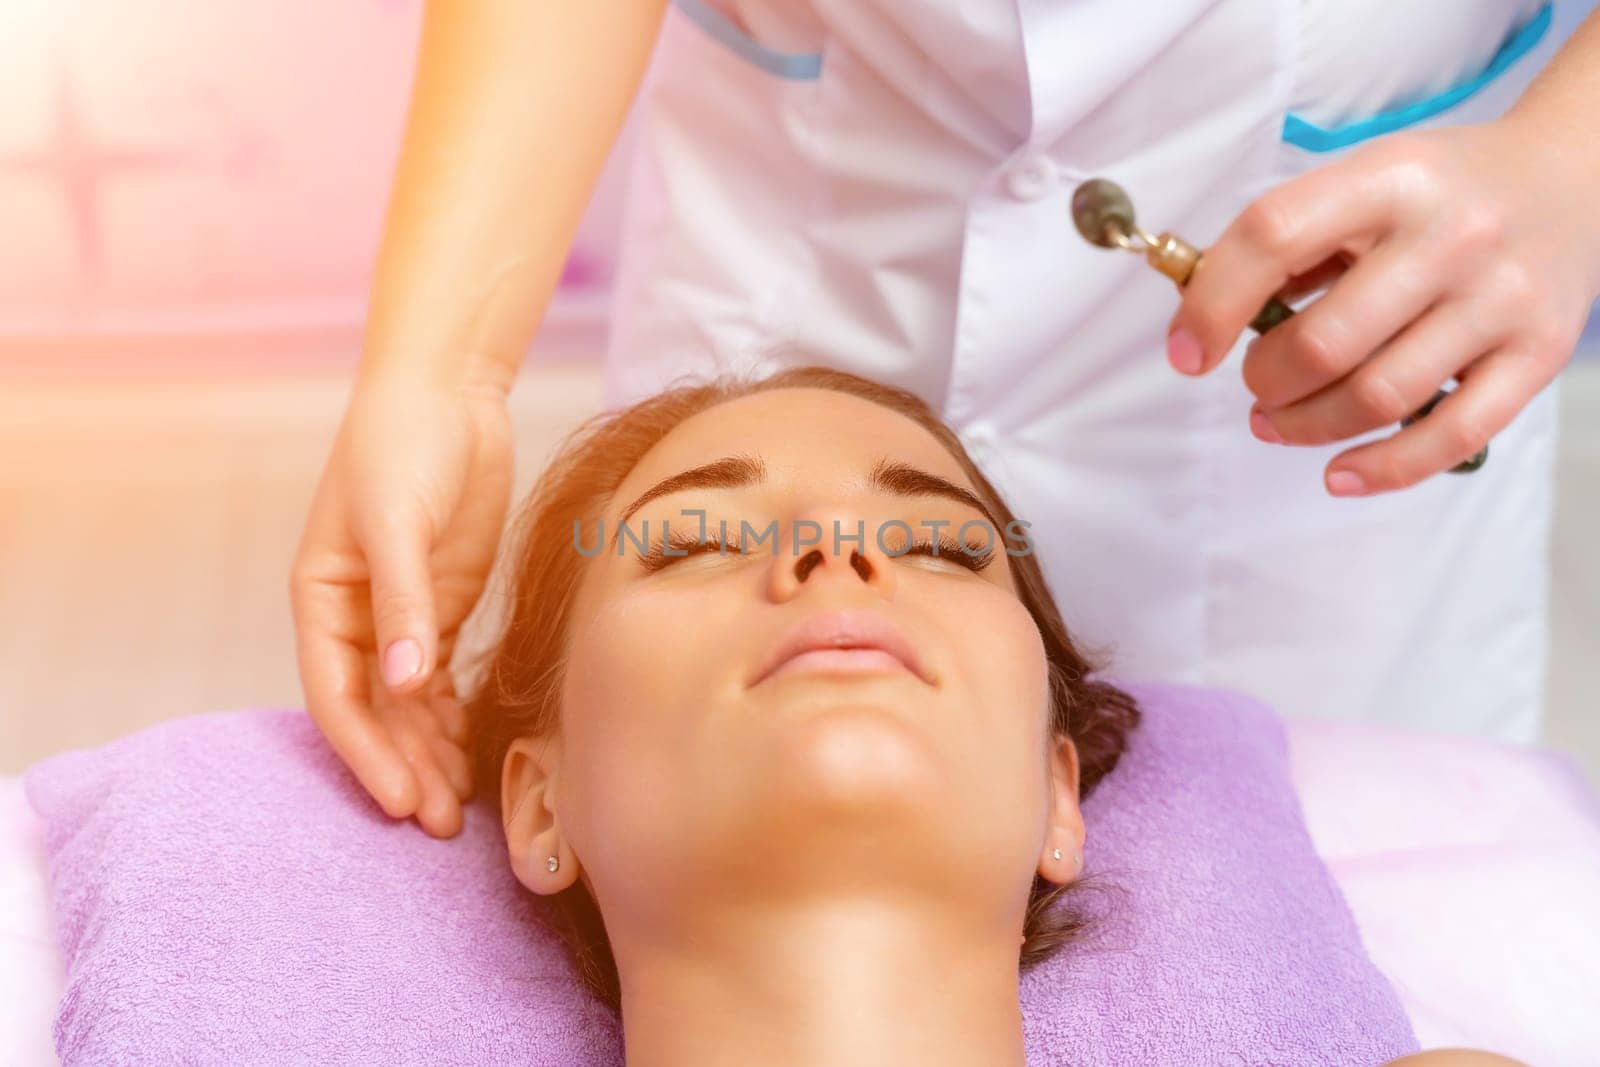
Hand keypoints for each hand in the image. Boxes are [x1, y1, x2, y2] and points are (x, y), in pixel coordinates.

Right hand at [289, 373, 513, 835]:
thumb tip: (406, 685)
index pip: (337, 696)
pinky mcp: (444, 602)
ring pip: (410, 704)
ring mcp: (402, 612)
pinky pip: (441, 677)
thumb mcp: (398, 520)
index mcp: (321, 599)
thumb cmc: (405, 444)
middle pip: (375, 712)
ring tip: (462, 808)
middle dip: (405, 768)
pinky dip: (454, 716)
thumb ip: (405, 601)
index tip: (403, 802)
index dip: (367, 753)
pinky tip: (474, 751)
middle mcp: (356, 616)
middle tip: (443, 826)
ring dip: (431, 753)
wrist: (449, 392)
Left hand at [1166, 118, 1599, 494]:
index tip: (1187, 352)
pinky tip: (1338, 472)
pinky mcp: (1538, 353)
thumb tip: (1202, 322)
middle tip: (1254, 384)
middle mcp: (1452, 235)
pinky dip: (1382, 469)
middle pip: (1323, 342)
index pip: (1272, 238)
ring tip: (1278, 422)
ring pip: (1377, 396)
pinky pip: (1450, 435)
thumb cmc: (1441, 192)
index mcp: (1390, 178)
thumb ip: (1289, 246)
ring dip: (1305, 426)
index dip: (1211, 304)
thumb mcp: (1364, 183)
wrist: (1576, 176)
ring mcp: (1501, 298)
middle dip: (1264, 380)